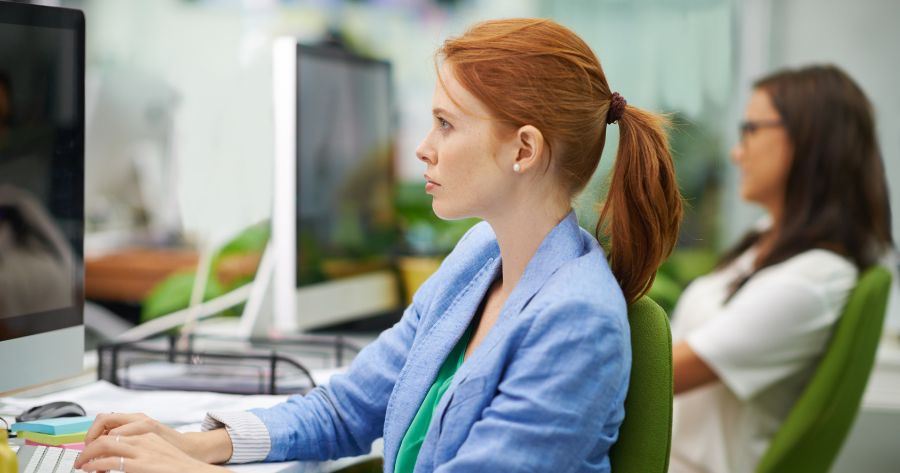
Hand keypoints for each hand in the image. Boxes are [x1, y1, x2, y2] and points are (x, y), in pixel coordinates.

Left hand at [84, 413, 231, 463]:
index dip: (95, 433)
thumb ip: (138, 443)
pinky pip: (110, 461)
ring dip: (88, 454)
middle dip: (87, 442)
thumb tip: (116, 450)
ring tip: (83, 465)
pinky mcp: (140, 464)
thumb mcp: (155, 445)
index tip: (89, 446)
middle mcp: (142, 434)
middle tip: (82, 456)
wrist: (193, 469)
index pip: (112, 421)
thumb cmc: (175, 460)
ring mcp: (141, 448)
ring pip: (104, 443)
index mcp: (145, 427)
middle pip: (105, 429)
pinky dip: (95, 465)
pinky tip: (92, 470)